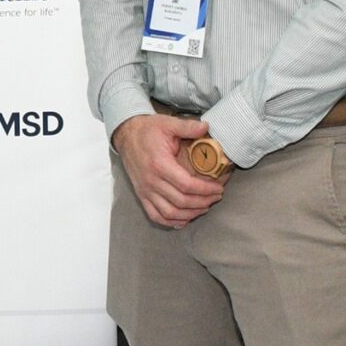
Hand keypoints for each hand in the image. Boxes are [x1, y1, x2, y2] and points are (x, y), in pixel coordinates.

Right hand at [114, 112, 226, 229]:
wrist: (127, 135)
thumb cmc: (148, 130)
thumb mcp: (168, 124)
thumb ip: (187, 126)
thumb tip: (206, 127)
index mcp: (160, 164)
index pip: (187, 185)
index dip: (205, 190)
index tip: (218, 188)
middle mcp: (151, 181)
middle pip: (181, 201)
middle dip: (203, 202)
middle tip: (216, 197)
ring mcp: (145, 190)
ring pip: (170, 213)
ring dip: (190, 214)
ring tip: (204, 207)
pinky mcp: (141, 195)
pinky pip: (155, 215)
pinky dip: (170, 222)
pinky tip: (183, 219)